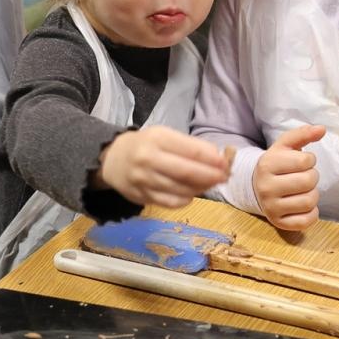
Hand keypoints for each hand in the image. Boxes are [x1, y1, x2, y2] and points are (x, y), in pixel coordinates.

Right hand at [96, 127, 229, 209]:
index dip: (212, 158)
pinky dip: (185, 199)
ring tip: (210, 184)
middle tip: (224, 177)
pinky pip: (170, 202)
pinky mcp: (141, 196)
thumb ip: (189, 147)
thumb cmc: (145, 145)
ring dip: (201, 188)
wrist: (112, 159)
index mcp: (157, 138)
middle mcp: (148, 159)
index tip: (226, 163)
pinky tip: (192, 193)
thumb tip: (218, 159)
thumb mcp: (164, 136)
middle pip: (187, 172)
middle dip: (210, 176)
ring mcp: (144, 180)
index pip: (191, 150)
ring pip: (180, 189)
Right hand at [252, 124, 324, 231]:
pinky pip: (306, 221)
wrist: (255, 186)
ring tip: (304, 190)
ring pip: (309, 202)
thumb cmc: (277, 164)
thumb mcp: (285, 145)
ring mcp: (271, 207)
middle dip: (312, 177)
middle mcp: (266, 187)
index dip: (310, 160)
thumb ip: (303, 134)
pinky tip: (304, 206)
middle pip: (309, 181)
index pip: (305, 161)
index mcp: (267, 164)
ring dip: (313, 195)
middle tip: (304, 177)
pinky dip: (312, 214)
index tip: (302, 162)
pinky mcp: (278, 222)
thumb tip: (322, 129)